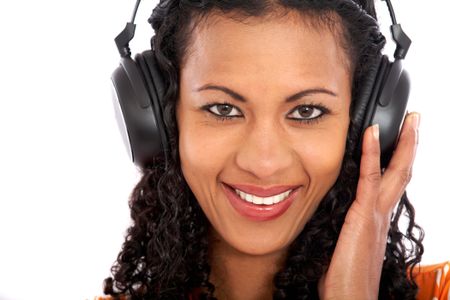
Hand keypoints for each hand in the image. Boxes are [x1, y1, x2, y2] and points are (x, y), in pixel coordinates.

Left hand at [318, 112, 419, 299]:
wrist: (351, 299)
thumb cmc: (345, 279)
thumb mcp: (345, 246)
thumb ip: (345, 228)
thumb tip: (335, 220)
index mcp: (376, 220)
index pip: (391, 184)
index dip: (398, 162)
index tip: (401, 143)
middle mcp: (380, 214)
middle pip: (402, 173)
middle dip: (410, 146)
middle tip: (415, 123)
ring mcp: (375, 214)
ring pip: (394, 173)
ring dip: (402, 145)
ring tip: (409, 122)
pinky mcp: (363, 216)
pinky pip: (369, 178)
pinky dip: (370, 155)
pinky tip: (371, 135)